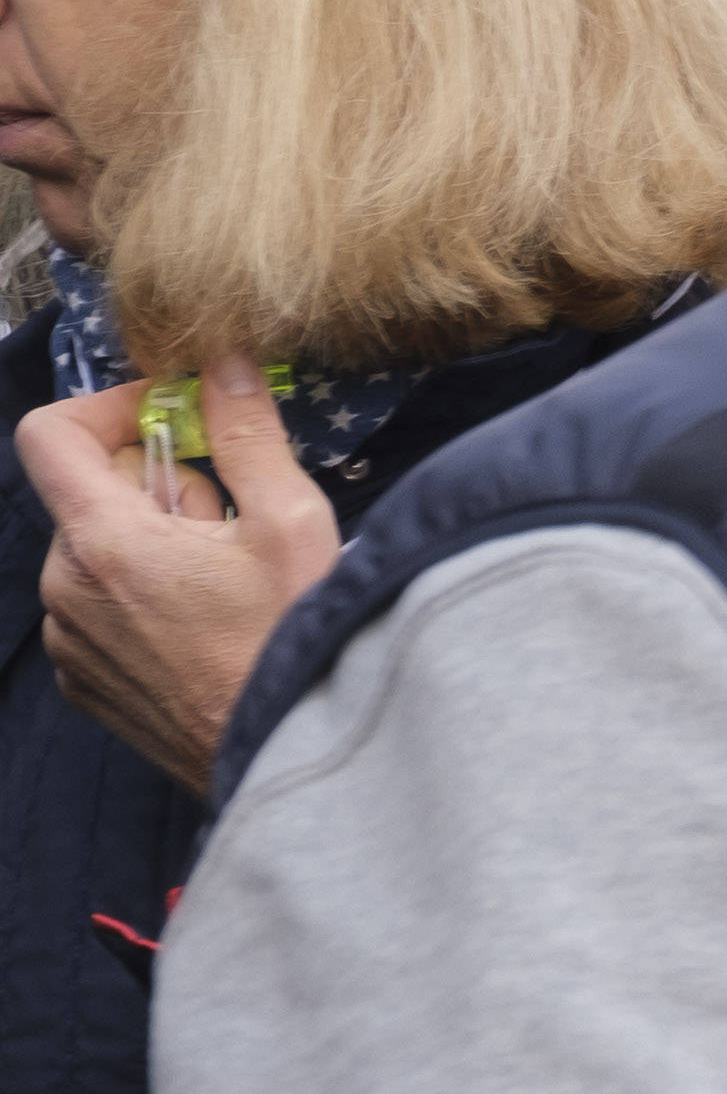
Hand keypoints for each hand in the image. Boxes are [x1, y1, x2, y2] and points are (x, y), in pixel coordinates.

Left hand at [20, 358, 342, 794]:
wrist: (282, 751)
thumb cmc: (289, 636)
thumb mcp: (290, 518)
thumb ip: (245, 432)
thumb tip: (223, 364)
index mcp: (104, 541)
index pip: (49, 436)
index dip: (108, 405)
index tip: (170, 413)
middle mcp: (63, 588)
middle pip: (88, 491)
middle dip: (154, 480)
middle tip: (229, 514)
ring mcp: (67, 640)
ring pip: (92, 549)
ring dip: (148, 539)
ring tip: (222, 577)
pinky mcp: (79, 679)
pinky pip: (94, 604)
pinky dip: (139, 592)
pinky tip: (202, 620)